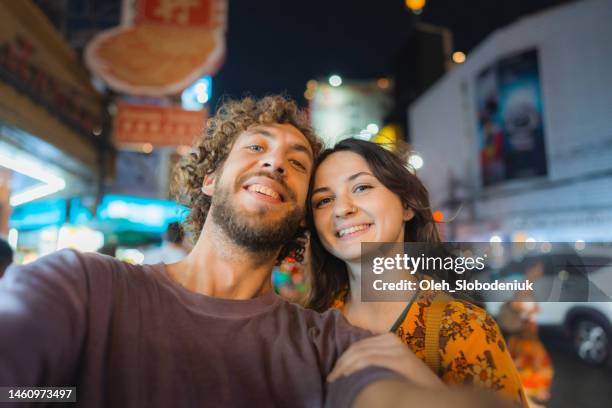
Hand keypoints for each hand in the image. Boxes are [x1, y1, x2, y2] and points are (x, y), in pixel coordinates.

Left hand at [328, 333, 444, 388]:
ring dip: (344, 368)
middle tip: (330, 379)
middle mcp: (393, 340)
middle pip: (358, 349)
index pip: (359, 346)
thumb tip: (349, 369)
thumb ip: (376, 364)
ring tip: (334, 381)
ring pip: (361, 354)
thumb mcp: (391, 369)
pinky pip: (370, 360)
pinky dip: (354, 368)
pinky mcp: (401, 359)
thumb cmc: (411, 386)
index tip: (334, 374)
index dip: (343, 359)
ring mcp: (397, 348)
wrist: (435, 396)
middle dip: (341, 364)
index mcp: (390, 340)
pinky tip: (346, 377)